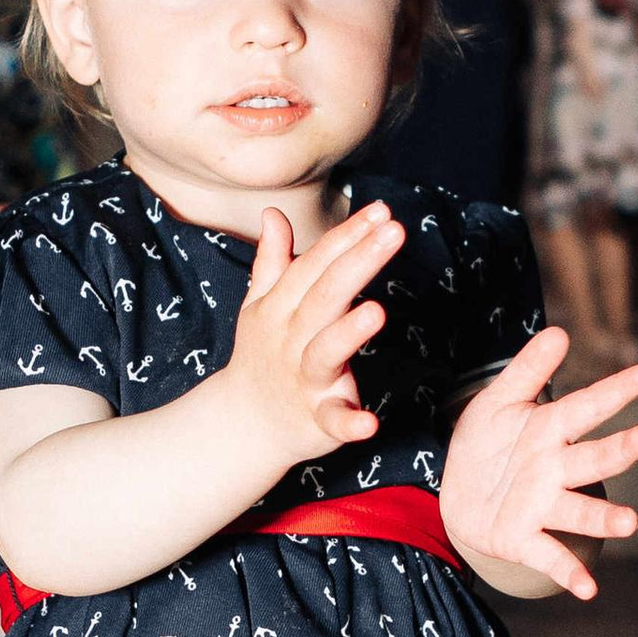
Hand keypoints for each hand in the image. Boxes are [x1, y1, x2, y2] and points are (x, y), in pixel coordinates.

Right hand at [222, 198, 402, 474]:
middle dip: (359, 262)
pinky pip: (333, 420)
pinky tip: (370, 421)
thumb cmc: (262, 356)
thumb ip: (271, 261)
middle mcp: (291, 339)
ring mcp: (304, 379)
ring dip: (348, 333)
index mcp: (280, 307)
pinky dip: (349, 422)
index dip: (347, 236)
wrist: (244, 425)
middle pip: (325, 296)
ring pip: (325, 352)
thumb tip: (272, 213)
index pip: (316, 265)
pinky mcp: (317, 419)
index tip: (380, 211)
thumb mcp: (259, 306)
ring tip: (376, 311)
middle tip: (393, 232)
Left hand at [441, 330, 637, 601]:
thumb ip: (528, 370)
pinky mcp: (522, 538)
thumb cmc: (487, 442)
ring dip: (603, 518)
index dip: (615, 391)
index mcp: (549, 430)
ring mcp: (542, 506)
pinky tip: (588, 589)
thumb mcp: (498, 400)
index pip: (587, 407)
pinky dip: (568, 573)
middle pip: (592, 460)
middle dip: (619, 452)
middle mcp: (554, 469)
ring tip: (631, 523)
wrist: (456, 492)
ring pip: (577, 511)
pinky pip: (549, 556)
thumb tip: (560, 332)